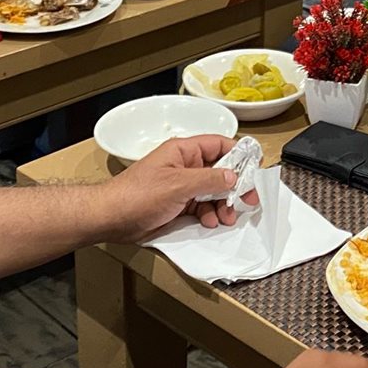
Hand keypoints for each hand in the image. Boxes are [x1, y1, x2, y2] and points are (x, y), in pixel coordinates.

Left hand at [108, 134, 260, 241]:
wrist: (112, 219)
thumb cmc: (137, 195)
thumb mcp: (179, 184)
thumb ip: (210, 179)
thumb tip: (234, 176)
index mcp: (184, 151)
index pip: (220, 145)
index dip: (239, 155)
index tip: (255, 168)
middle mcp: (185, 165)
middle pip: (221, 170)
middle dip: (235, 186)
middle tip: (247, 200)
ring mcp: (182, 186)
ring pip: (214, 191)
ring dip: (224, 204)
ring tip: (226, 216)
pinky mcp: (178, 204)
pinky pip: (203, 206)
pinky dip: (210, 214)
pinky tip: (210, 222)